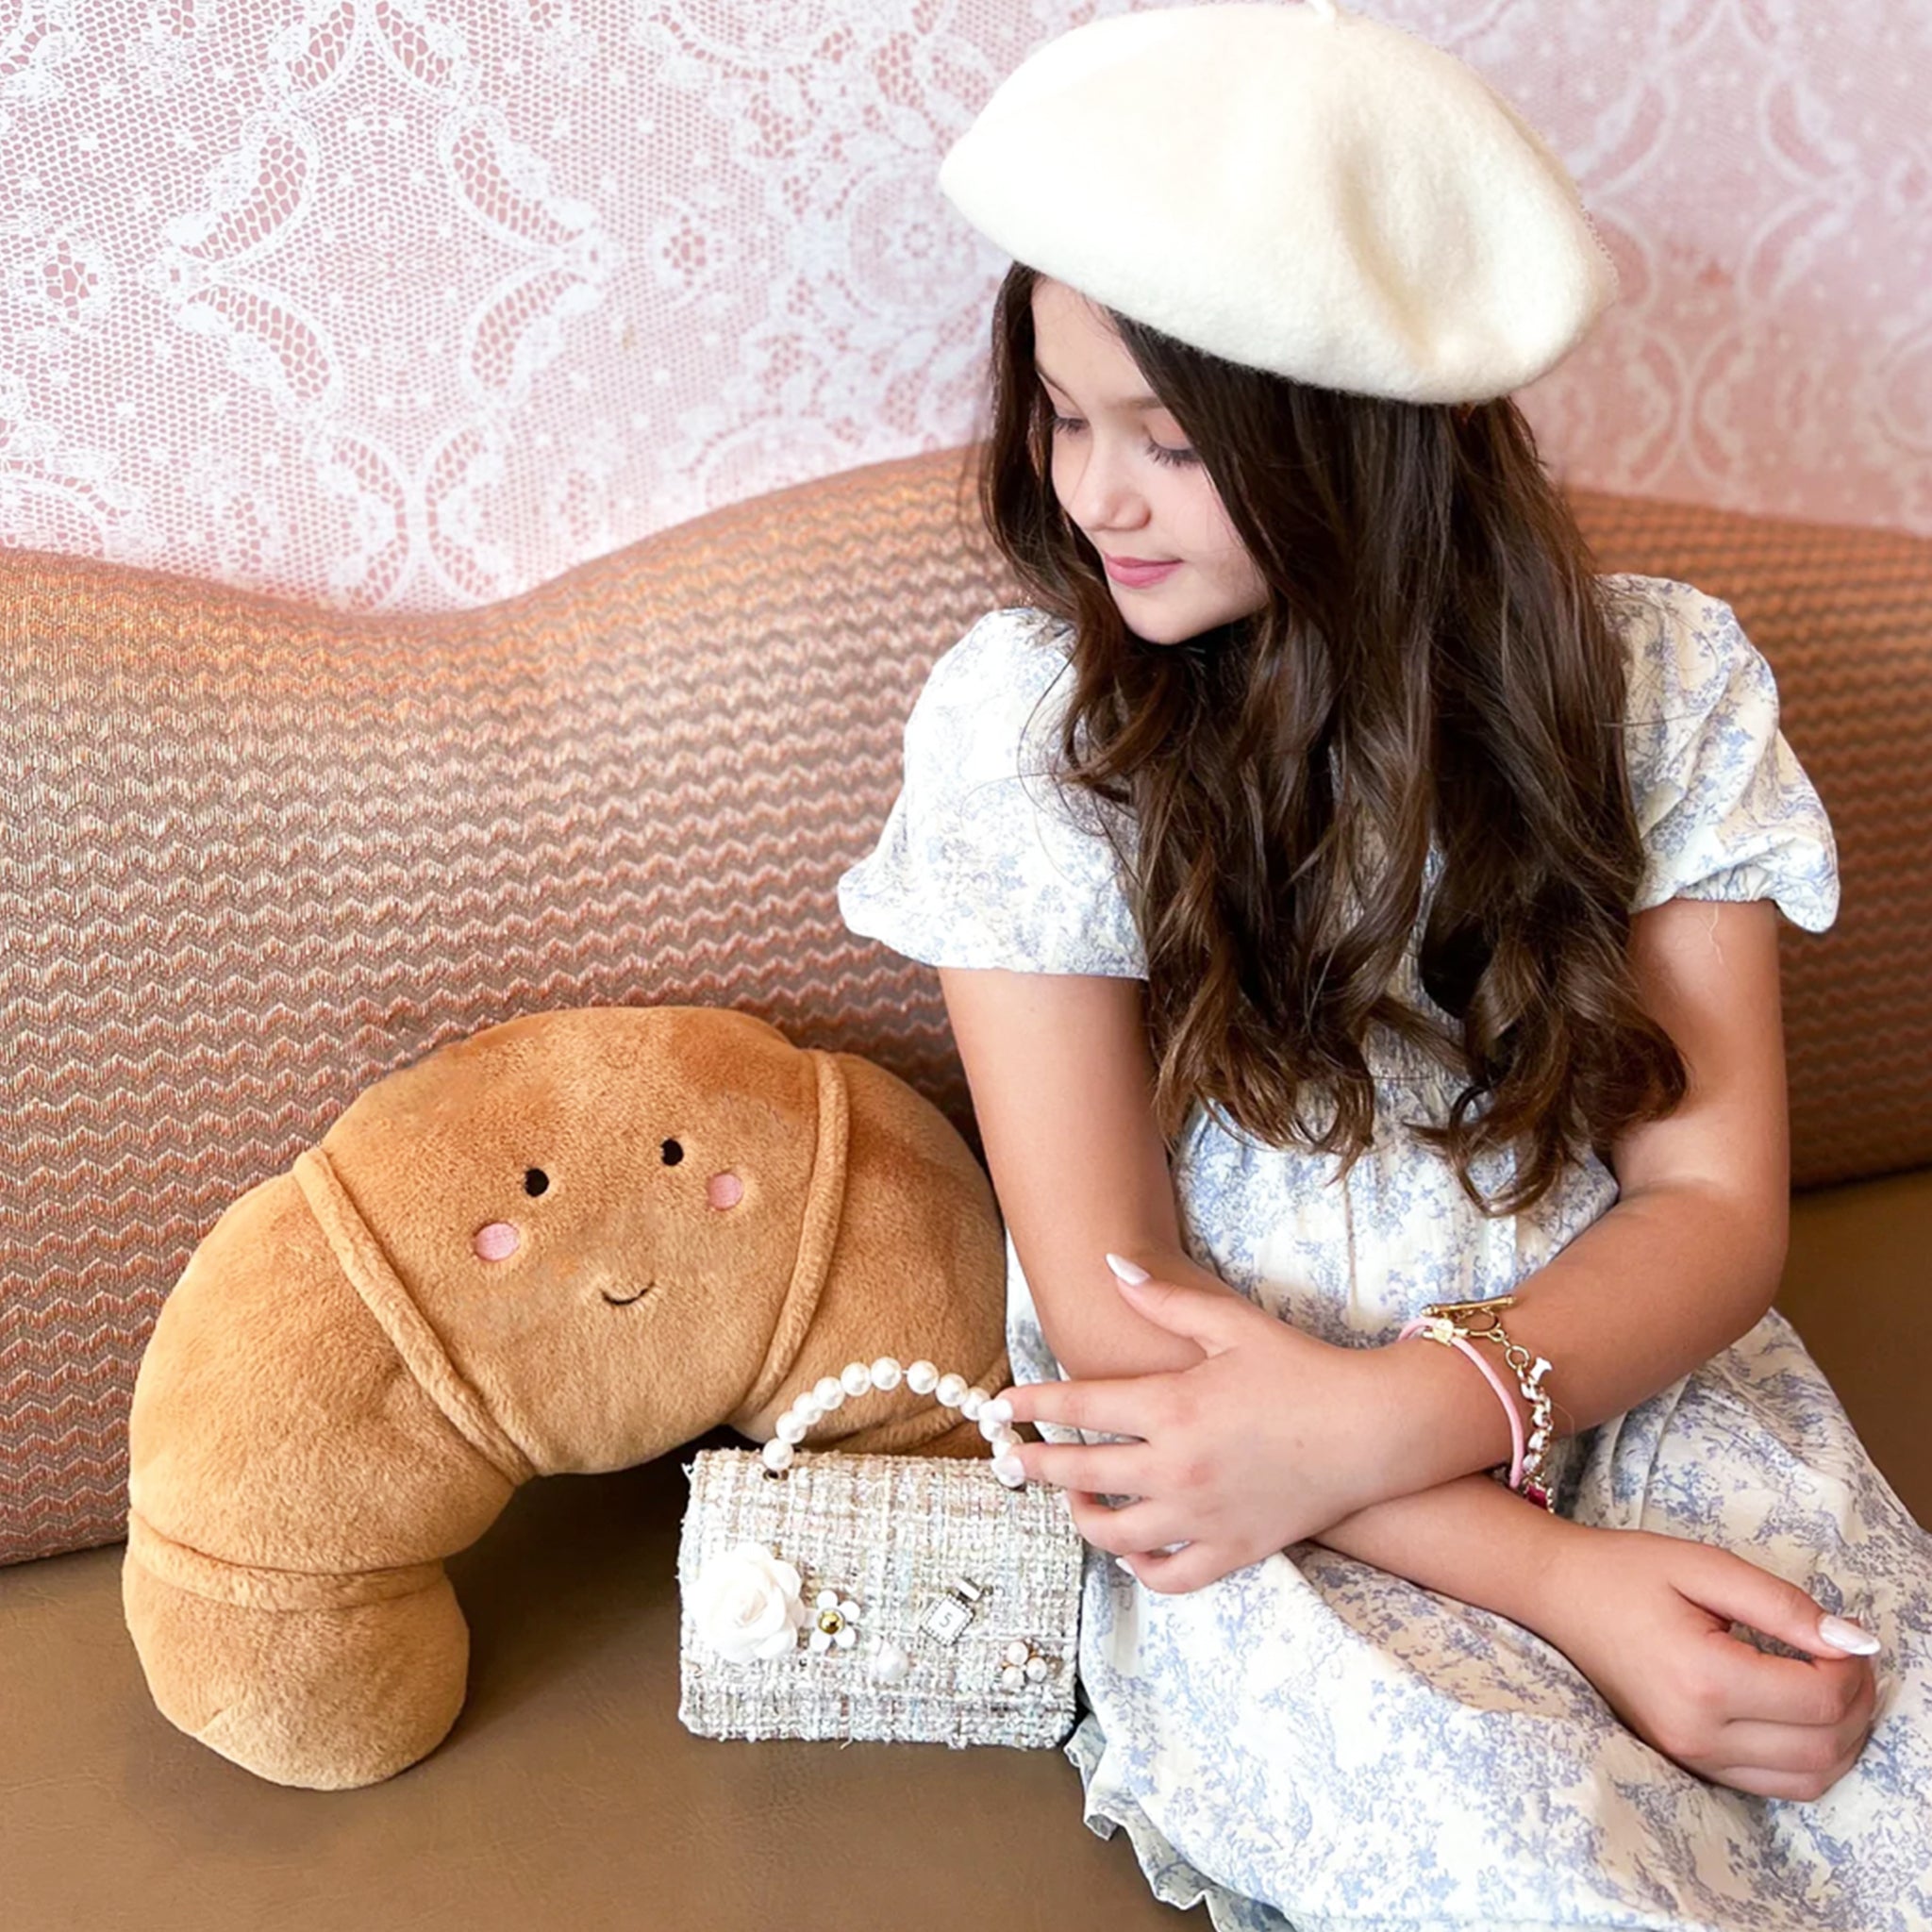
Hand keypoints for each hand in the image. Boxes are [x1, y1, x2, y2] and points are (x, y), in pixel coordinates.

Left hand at [991, 1262, 1401, 1591]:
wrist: (1372, 1429)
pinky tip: (1131, 1548)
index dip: (1033, 1403)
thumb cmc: (1301, 1369)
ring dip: (1082, 1519)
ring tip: (1073, 1502)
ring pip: (1115, 1536)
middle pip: (1080, 1475)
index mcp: (1173, 1406)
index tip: (1001, 1405)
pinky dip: (1140, 1568)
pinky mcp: (1233, 1551)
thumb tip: (1110, 1264)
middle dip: (1035, 1465)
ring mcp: (1203, 1516)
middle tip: (1011, 1460)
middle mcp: (1178, 1467)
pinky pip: (1169, 1577)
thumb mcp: (1231, 1323)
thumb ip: (1165, 1298)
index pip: (1080, 1406)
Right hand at [1528, 1524, 1880, 1800]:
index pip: (1818, 1698)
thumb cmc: (1624, 1571)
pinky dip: (1809, 1757)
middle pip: (1823, 1747)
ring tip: (1830, 1684)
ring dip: (1840, 1738)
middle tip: (1846, 1655)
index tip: (1844, 1633)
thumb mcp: (1704, 1565)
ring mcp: (1690, 1755)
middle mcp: (1698, 1732)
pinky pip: (1775, 1786)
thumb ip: (1782, 1604)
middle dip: (1855, 1703)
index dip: (1851, 1667)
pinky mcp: (1687, 1762)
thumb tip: (1854, 1641)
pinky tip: (1802, 1713)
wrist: (1557, 1595)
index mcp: (1702, 1678)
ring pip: (1808, 1780)